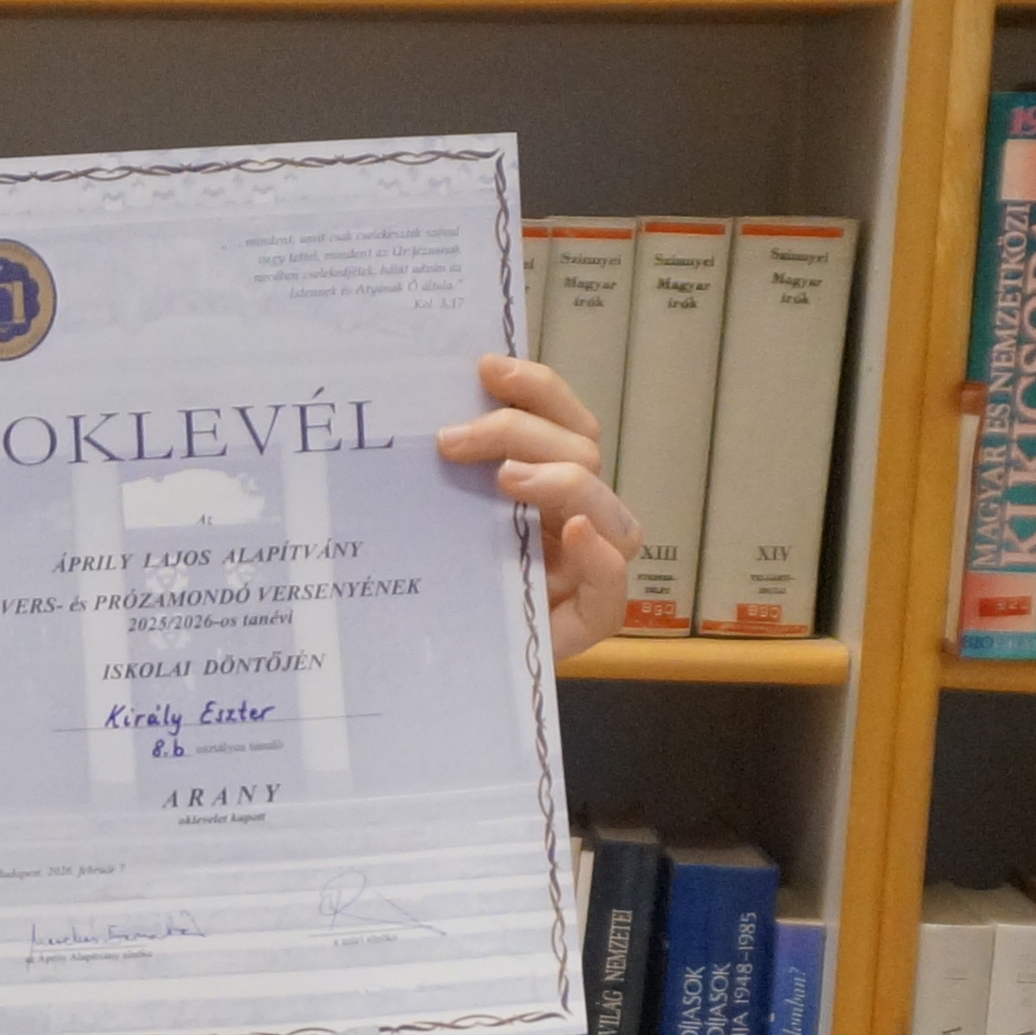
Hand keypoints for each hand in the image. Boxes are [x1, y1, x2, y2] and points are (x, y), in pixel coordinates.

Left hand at [443, 351, 634, 658]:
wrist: (422, 667)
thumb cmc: (426, 586)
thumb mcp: (426, 516)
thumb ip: (442, 473)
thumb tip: (422, 413)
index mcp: (541, 486)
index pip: (562, 421)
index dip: (535, 388)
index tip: (486, 367)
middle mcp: (569, 522)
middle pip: (583, 455)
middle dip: (522, 434)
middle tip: (453, 440)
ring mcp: (584, 571)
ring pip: (611, 513)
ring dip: (563, 483)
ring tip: (507, 482)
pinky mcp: (584, 624)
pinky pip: (613, 591)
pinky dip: (599, 557)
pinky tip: (573, 536)